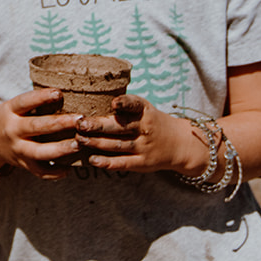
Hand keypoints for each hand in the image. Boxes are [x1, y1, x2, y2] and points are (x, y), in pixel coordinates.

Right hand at [0, 90, 83, 180]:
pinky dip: (54, 172)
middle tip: (80, 119)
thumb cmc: (6, 119)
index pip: (25, 102)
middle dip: (59, 123)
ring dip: (60, 149)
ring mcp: (17, 149)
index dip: (41, 97)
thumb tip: (64, 93)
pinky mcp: (22, 164)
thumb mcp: (12, 106)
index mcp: (9, 112)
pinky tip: (69, 168)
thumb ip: (33, 103)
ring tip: (79, 144)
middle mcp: (12, 131)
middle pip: (36, 126)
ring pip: (39, 152)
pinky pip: (39, 171)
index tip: (59, 93)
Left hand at [76, 95, 209, 175]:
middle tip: (80, 123)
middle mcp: (145, 128)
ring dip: (96, 142)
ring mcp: (144, 147)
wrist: (181, 144)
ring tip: (79, 139)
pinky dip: (107, 162)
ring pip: (117, 144)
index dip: (125, 103)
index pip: (135, 104)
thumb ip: (125, 106)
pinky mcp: (142, 163)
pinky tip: (92, 160)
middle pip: (120, 126)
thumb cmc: (153, 123)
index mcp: (145, 111)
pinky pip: (123, 163)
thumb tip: (90, 97)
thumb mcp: (145, 110)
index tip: (114, 103)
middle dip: (98, 125)